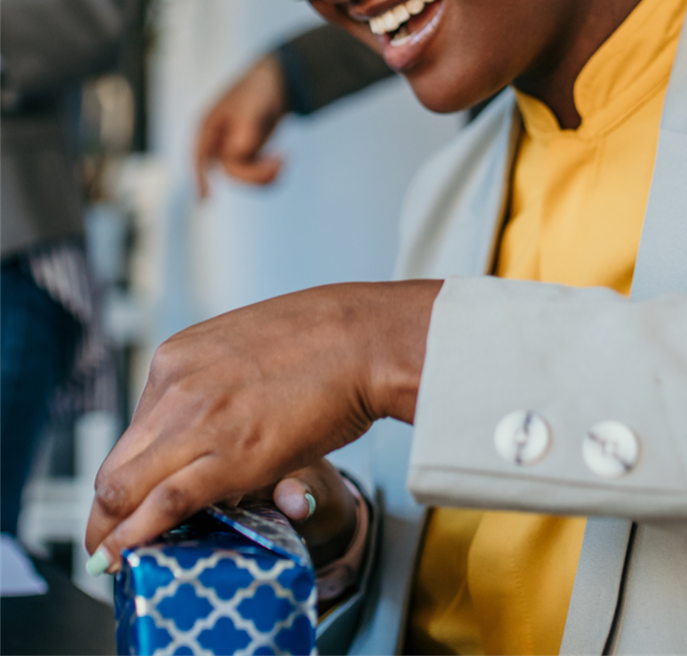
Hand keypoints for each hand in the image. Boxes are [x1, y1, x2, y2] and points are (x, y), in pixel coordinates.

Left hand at [85, 280, 439, 570]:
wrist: (368, 339)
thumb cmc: (329, 340)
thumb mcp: (249, 348)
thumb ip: (224, 385)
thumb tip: (219, 420)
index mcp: (177, 358)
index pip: (134, 431)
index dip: (131, 472)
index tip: (132, 496)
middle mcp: (174, 387)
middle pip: (116, 464)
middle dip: (107, 510)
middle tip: (108, 538)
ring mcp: (197, 421)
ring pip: (123, 488)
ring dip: (112, 529)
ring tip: (112, 556)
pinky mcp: (228, 456)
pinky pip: (163, 503)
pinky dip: (135, 535)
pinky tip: (125, 554)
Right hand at [193, 53, 289, 197]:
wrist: (277, 81)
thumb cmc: (258, 88)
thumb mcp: (253, 105)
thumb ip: (246, 128)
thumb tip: (237, 153)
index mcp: (208, 127)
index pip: (200, 157)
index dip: (200, 179)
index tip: (206, 201)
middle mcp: (217, 141)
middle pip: (229, 171)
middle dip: (254, 174)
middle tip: (282, 162)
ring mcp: (232, 149)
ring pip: (243, 176)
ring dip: (264, 176)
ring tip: (285, 159)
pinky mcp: (248, 153)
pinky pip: (255, 173)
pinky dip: (270, 172)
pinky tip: (284, 159)